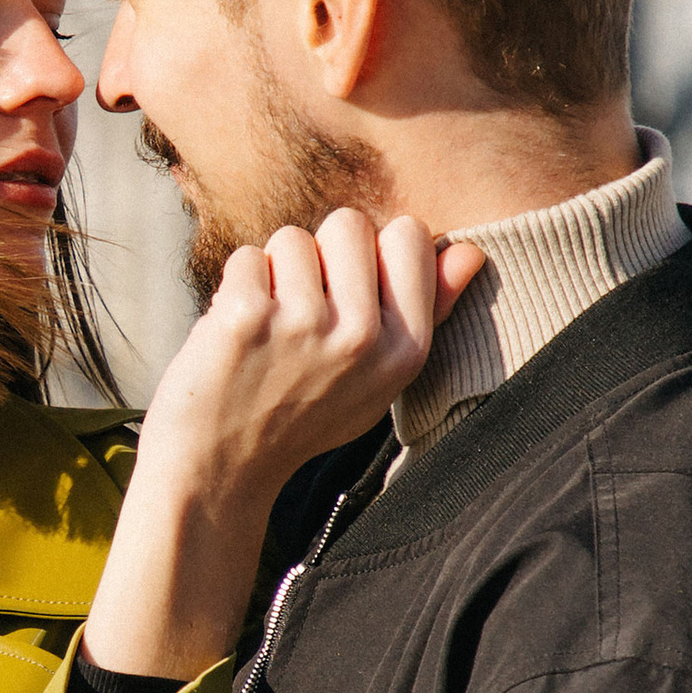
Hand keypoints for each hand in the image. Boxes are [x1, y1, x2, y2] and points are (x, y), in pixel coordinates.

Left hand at [83, 211, 481, 681]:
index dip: (373, 253)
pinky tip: (237, 334)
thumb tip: (470, 252)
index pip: (410, 234)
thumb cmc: (302, 416)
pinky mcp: (247, 317)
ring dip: (276, 275)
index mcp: (405, 349)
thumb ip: (428, 311)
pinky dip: (237, 288)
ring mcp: (304, 325)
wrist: (221, 468)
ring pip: (293, 239)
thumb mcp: (381, 380)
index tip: (349, 294)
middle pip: (350, 224)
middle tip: (303, 316)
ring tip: (270, 331)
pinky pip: (248, 258)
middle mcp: (362, 337)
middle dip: (321, 257)